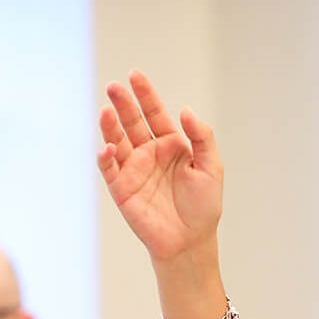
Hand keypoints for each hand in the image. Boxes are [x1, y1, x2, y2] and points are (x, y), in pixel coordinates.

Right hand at [98, 71, 222, 263]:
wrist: (190, 242)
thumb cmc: (203, 207)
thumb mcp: (212, 168)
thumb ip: (202, 138)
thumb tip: (185, 110)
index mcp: (171, 146)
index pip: (155, 114)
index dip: (145, 95)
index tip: (135, 76)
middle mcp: (149, 153)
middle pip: (132, 122)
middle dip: (123, 104)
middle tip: (115, 87)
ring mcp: (133, 169)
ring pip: (117, 140)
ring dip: (110, 126)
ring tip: (107, 111)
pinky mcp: (121, 188)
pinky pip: (109, 168)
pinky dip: (106, 157)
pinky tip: (108, 147)